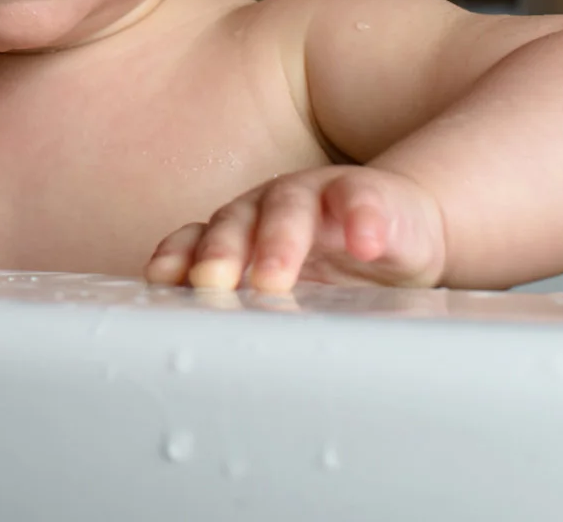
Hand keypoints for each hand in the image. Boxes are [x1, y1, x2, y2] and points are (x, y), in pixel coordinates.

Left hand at [144, 165, 447, 294]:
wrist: (401, 223)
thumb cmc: (333, 266)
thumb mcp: (289, 289)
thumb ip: (250, 308)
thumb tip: (214, 365)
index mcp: (240, 232)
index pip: (197, 240)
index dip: (178, 257)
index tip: (161, 282)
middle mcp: (267, 209)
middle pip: (234, 222)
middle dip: (218, 253)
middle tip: (210, 285)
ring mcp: (315, 197)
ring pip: (288, 209)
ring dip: (277, 242)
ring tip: (272, 278)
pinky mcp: (367, 195)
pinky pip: (360, 200)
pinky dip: (361, 220)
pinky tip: (365, 245)